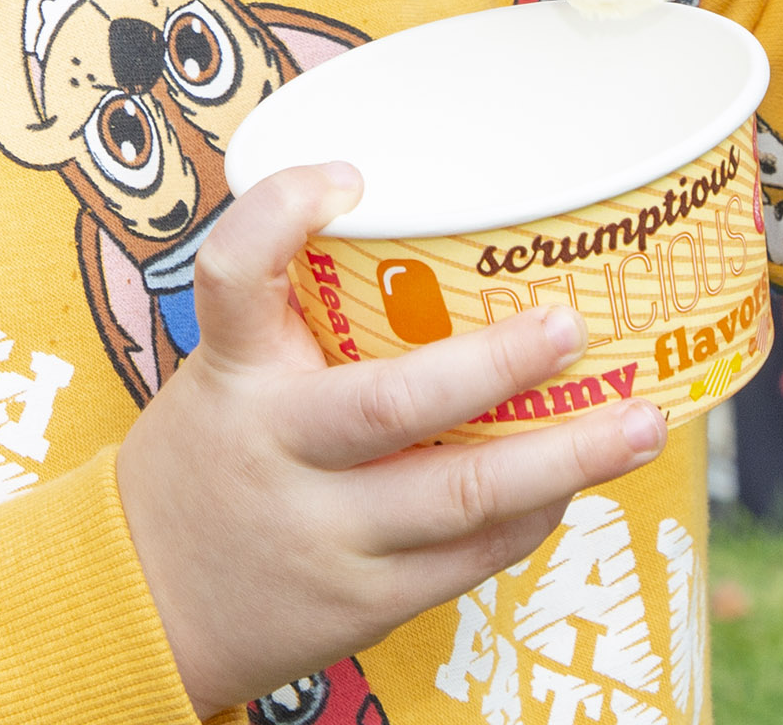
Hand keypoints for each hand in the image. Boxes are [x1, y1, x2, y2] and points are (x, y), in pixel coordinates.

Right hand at [115, 165, 667, 716]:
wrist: (143, 606)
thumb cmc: (210, 462)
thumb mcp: (225, 374)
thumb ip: (300, 318)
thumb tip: (425, 232)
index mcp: (234, 370)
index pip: (232, 273)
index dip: (286, 211)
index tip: (352, 176)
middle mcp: (279, 446)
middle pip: (393, 402)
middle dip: (497, 365)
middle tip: (573, 324)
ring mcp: (325, 531)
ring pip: (461, 495)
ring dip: (564, 457)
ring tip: (639, 423)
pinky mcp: (364, 600)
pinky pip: (469, 556)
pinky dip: (532, 515)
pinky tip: (573, 483)